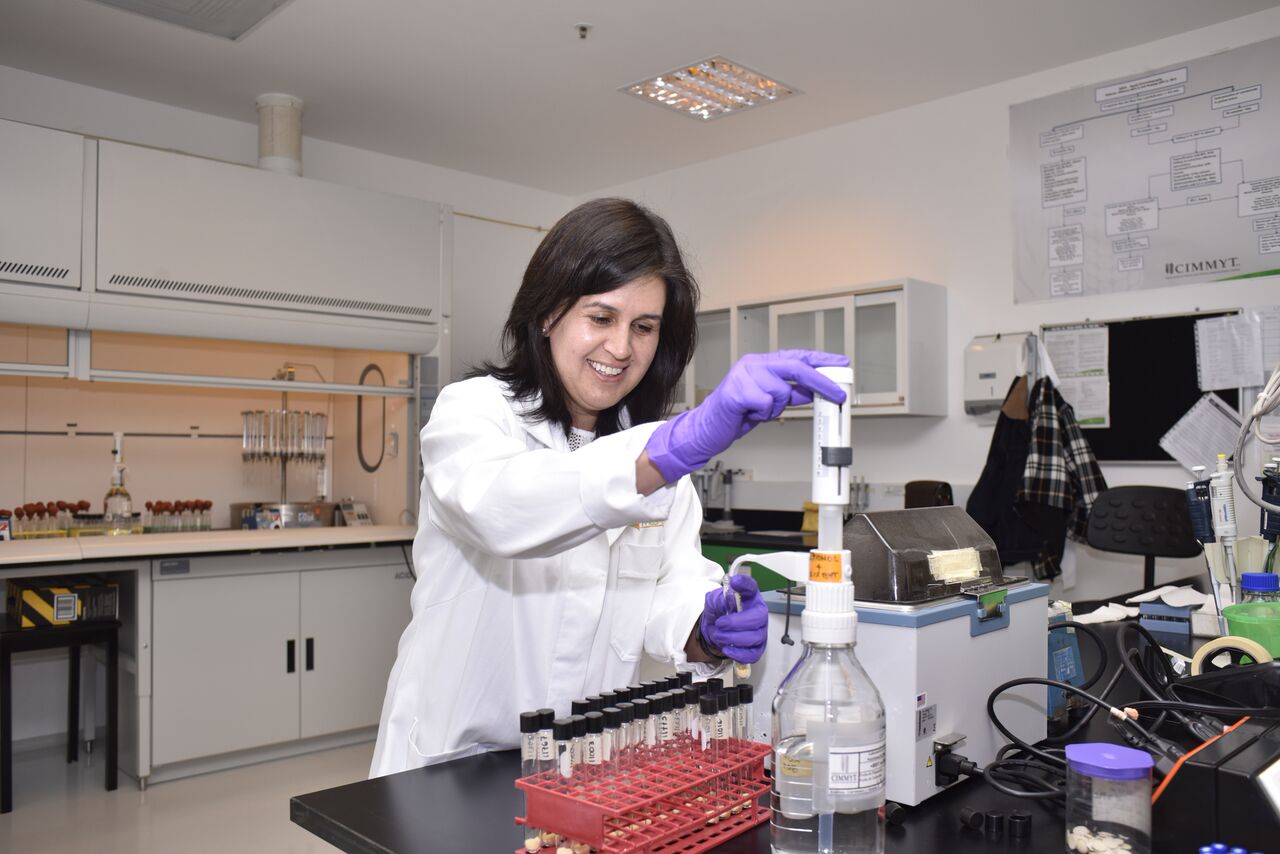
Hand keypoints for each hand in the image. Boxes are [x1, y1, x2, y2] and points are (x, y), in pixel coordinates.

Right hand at [645, 350, 848, 481]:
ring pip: (781, 391)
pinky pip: (766, 404)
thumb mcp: (768, 403)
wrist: (706, 430)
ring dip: (775, 409)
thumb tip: (813, 392)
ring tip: (758, 412)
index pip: (796, 356)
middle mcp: (752, 364)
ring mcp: (743, 375)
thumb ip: (789, 394)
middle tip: (838, 395)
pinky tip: (748, 414)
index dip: (820, 360)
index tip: (841, 364)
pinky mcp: (736, 391)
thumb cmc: (734, 415)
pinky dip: (762, 414)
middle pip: (795, 366)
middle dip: (820, 382)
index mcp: (760, 364)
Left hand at [700, 574, 767, 663]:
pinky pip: (753, 654)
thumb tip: (724, 601)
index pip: (751, 587)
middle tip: (720, 623)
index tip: (734, 582)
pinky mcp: (757, 648)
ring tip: (719, 635)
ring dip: (733, 638)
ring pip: (755, 637)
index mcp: (749, 597)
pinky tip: (727, 648)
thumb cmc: (720, 613)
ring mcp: (760, 631)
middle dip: (737, 622)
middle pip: (759, 617)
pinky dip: (738, 653)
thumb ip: (717, 599)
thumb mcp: (714, 602)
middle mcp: (758, 613)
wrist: (716, 632)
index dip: (745, 584)